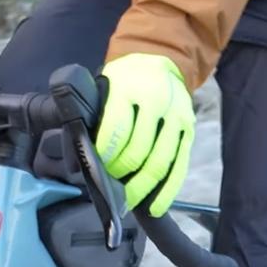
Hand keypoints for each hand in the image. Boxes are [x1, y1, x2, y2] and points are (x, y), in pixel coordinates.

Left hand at [96, 52, 194, 217]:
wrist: (160, 61)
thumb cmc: (123, 80)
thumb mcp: (104, 86)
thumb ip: (94, 116)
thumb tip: (77, 158)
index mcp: (129, 89)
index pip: (116, 130)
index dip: (104, 154)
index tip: (94, 168)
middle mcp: (157, 102)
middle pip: (138, 150)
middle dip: (120, 174)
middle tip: (108, 187)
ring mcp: (177, 118)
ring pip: (160, 162)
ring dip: (141, 187)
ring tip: (127, 202)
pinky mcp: (190, 132)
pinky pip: (180, 167)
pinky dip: (167, 191)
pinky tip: (154, 206)